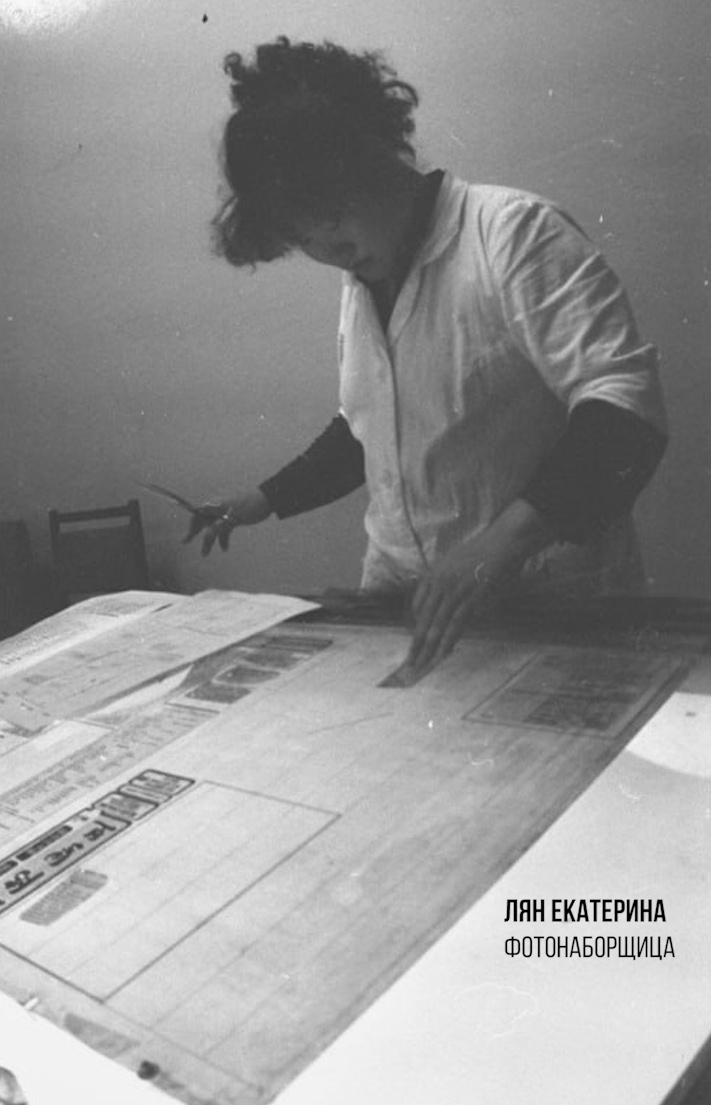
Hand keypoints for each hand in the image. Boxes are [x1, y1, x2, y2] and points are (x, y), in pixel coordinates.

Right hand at [183, 489, 271, 555]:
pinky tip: (224, 548)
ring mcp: (226, 514)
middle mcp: (219, 509)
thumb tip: (206, 529)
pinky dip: (223, 539)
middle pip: (203, 521)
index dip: (192, 525)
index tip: (188, 536)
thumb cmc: (251, 505)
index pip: (199, 514)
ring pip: (214, 528)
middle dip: (194, 532)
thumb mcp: (235, 517)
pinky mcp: (234, 518)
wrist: (268, 500)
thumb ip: (220, 524)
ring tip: (205, 554)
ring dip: (210, 541)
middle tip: (184, 542)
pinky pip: (224, 530)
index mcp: (217, 506)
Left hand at [407, 499, 551, 675]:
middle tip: (409, 663)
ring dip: (429, 648)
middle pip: (423, 619)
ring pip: (437, 625)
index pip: (418, 607)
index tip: (414, 644)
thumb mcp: (456, 562)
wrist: (503, 542)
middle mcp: (439, 584)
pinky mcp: (471, 599)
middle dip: (416, 644)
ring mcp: (454, 592)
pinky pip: (455, 624)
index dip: (415, 627)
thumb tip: (442, 601)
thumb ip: (446, 580)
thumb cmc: (485, 552)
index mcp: (434, 575)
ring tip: (422, 665)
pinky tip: (442, 654)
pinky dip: (448, 641)